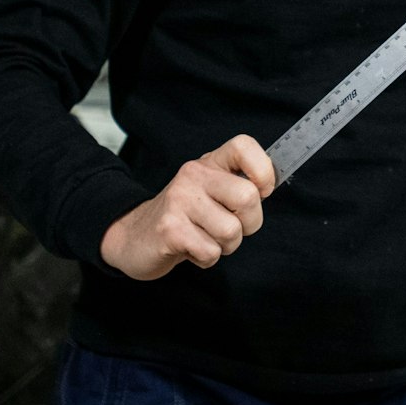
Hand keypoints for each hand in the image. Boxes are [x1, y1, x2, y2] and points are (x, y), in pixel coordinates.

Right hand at [100, 134, 275, 280]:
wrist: (134, 236)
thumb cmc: (184, 216)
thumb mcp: (210, 191)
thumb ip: (238, 185)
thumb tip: (271, 184)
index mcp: (208, 163)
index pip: (244, 146)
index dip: (263, 170)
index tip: (262, 191)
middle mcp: (193, 175)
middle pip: (248, 197)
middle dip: (250, 223)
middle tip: (232, 227)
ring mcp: (179, 201)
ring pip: (232, 231)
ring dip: (226, 245)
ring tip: (206, 238)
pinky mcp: (170, 230)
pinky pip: (211, 252)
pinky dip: (207, 258)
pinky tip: (191, 249)